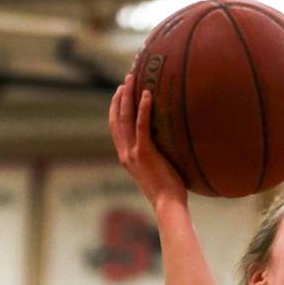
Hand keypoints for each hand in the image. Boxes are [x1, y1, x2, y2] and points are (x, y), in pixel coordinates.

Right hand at [109, 73, 187, 208]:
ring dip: (128, 96)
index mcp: (125, 157)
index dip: (116, 108)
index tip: (121, 92)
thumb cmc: (168, 192)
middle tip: (126, 79)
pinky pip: (142, 125)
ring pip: (126, 118)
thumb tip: (165, 144)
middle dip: (120, 97)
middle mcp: (125, 153)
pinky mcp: (145, 153)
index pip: (116, 128)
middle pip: (117, 118)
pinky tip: (147, 94)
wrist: (168, 204)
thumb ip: (153, 157)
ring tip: (133, 80)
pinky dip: (143, 108)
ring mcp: (133, 153)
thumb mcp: (155, 171)